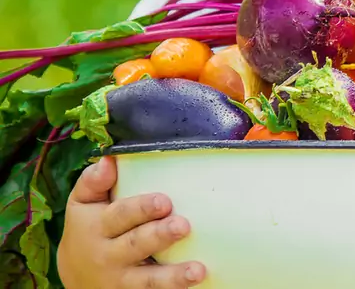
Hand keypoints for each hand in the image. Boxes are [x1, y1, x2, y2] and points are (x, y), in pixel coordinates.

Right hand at [57, 156, 205, 288]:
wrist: (75, 275)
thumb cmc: (88, 227)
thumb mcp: (82, 203)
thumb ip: (93, 181)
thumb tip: (109, 159)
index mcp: (97, 226)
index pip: (120, 215)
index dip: (142, 208)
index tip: (164, 201)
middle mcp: (108, 255)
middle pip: (136, 244)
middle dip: (160, 235)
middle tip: (183, 226)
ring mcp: (122, 280)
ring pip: (148, 279)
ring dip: (173, 276)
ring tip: (198, 270)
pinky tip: (194, 285)